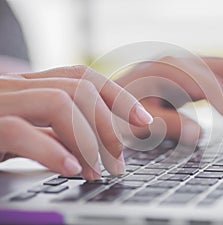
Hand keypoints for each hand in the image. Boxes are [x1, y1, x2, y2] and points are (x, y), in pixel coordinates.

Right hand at [0, 65, 152, 179]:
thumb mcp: (25, 135)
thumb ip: (55, 134)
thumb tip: (92, 149)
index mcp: (29, 86)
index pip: (82, 77)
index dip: (118, 96)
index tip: (143, 120)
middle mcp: (14, 86)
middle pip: (80, 90)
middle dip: (108, 127)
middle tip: (118, 162)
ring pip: (59, 102)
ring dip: (88, 141)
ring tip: (97, 172)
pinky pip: (20, 131)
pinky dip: (52, 151)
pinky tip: (72, 169)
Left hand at [116, 56, 222, 144]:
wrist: (104, 102)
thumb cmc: (115, 112)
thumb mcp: (136, 123)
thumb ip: (167, 124)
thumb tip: (200, 134)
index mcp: (170, 70)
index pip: (217, 85)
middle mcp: (182, 62)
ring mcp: (186, 66)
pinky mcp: (188, 75)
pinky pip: (221, 80)